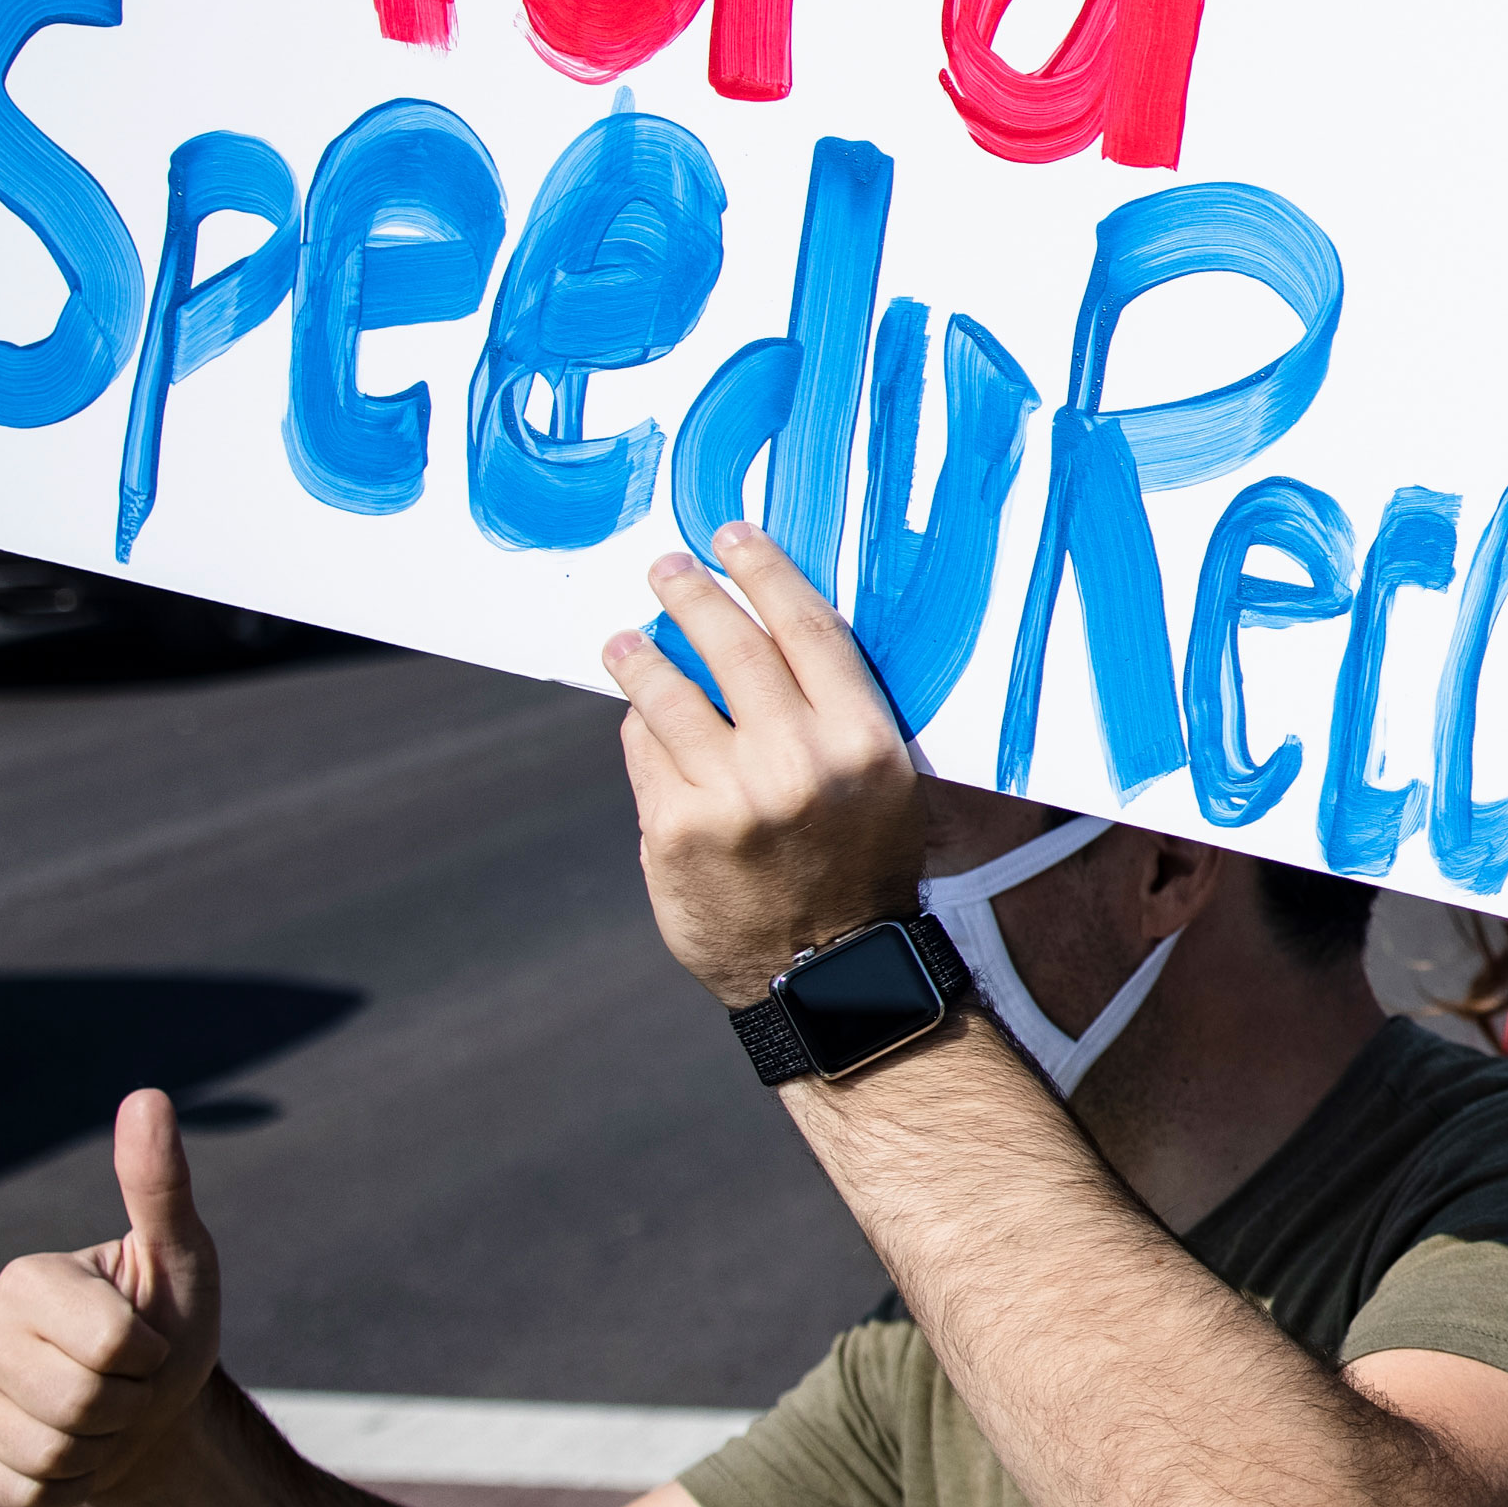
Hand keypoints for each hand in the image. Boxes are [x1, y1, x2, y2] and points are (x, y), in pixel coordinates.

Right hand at [0, 1089, 224, 1506]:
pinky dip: (60, 1490)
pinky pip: (15, 1492)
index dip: (148, 1358)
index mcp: (25, 1277)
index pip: (112, 1346)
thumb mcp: (181, 1258)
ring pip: (47, 1455)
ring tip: (96, 1422)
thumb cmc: (165, 1328)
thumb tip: (146, 1095)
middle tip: (123, 1389)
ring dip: (98, 1452)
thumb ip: (159, 1185)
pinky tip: (64, 1459)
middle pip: (79, 1402)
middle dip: (126, 1409)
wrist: (145, 1415)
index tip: (144, 1344)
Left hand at [605, 526, 926, 1004]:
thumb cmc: (860, 865)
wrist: (828, 969)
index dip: (765, 571)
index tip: (734, 536)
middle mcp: (798, 761)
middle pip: (730, 645)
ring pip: (670, 694)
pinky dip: (641, 728)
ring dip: (641, 654)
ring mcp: (731, 797)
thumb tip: (756, 632)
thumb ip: (832, 711)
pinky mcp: (676, 831)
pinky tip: (638, 716)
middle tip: (667, 568)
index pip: (805, 627)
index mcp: (863, 740)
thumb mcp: (882, 783)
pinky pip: (647, 754)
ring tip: (624, 639)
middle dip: (692, 593)